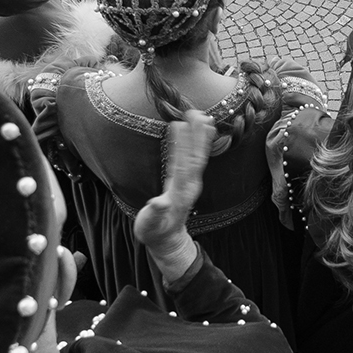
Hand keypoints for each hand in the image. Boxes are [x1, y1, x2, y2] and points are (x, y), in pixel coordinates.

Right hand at [134, 110, 213, 280]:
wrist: (168, 241)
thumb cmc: (155, 232)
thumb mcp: (149, 226)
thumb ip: (154, 215)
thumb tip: (158, 203)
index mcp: (178, 193)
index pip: (181, 165)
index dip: (180, 145)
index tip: (178, 124)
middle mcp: (189, 186)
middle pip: (195, 157)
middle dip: (196, 135)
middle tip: (196, 112)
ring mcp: (192, 183)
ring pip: (199, 156)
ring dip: (201, 136)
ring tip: (203, 116)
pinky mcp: (190, 181)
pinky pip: (197, 159)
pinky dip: (200, 144)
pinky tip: (202, 131)